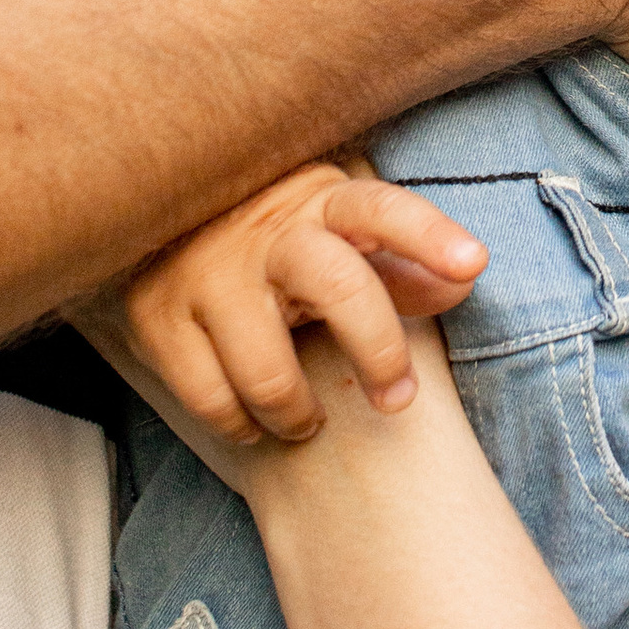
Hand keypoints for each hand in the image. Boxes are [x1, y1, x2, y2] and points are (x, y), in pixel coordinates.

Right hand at [77, 159, 485, 445]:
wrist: (156, 214)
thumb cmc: (279, 239)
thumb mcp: (342, 237)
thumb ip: (403, 267)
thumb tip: (464, 283)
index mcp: (322, 204)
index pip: (382, 209)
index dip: (428, 235)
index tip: (474, 262)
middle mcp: (264, 233)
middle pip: (336, 285)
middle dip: (378, 350)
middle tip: (397, 398)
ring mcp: (206, 274)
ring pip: (267, 369)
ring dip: (297, 412)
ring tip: (306, 419)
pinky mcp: (155, 315)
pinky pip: (210, 397)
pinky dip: (240, 424)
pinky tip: (251, 419)